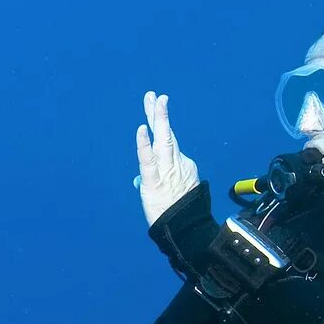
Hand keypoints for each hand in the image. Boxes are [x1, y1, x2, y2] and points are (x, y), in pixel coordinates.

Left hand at [136, 91, 200, 225]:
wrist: (184, 228)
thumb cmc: (178, 212)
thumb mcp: (175, 191)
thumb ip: (158, 181)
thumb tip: (138, 180)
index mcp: (179, 164)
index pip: (168, 143)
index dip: (161, 127)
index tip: (157, 106)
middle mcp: (175, 162)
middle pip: (168, 134)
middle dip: (161, 114)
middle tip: (157, 95)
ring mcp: (166, 170)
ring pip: (163, 140)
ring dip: (158, 118)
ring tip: (153, 100)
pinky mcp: (154, 180)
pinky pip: (148, 160)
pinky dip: (145, 144)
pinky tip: (143, 129)